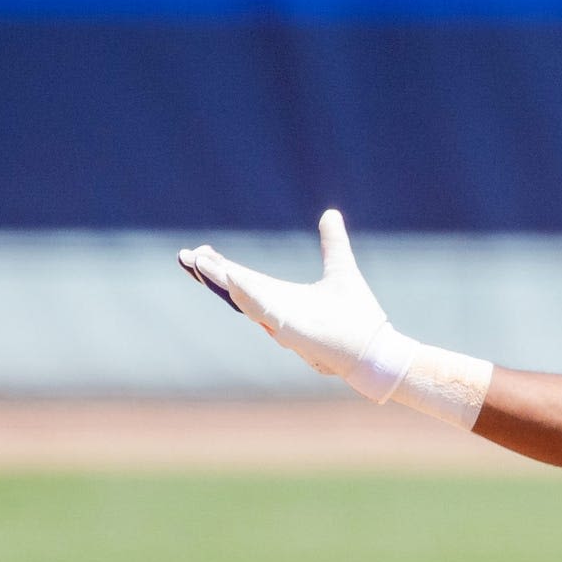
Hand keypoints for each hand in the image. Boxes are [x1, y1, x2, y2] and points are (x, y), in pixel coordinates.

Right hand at [178, 210, 418, 402]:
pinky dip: (249, 295)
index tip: (200, 250)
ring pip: (244, 299)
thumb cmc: (357, 316)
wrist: (375, 348)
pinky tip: (233, 279)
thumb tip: (330, 214)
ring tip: (201, 263)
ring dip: (223, 281)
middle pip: (236, 289)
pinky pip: (266, 311)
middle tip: (186, 256)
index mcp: (282, 297)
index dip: (221, 266)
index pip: (243, 278)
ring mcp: (282, 323)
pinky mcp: (293, 332)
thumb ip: (333, 242)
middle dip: (211, 273)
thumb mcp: (340, 268)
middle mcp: (276, 311)